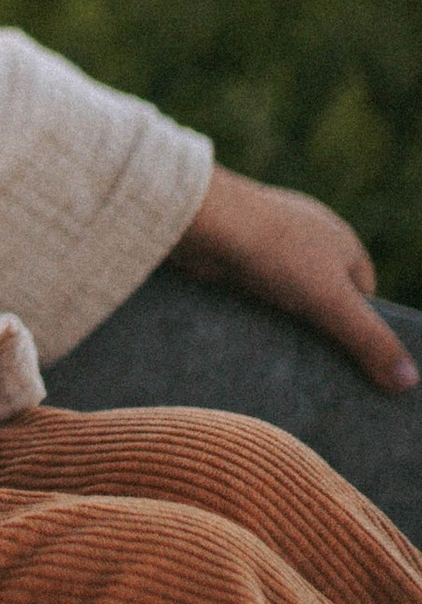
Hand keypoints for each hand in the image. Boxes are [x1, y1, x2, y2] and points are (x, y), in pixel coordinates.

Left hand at [169, 165, 416, 392]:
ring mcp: (268, 244)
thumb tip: (410, 381)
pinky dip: (253, 312)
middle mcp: (307, 238)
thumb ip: (371, 342)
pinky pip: (252, 290)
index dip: (362, 328)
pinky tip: (248, 338)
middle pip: (324, 295)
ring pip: (285, 295)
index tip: (358, 366)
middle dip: (321, 329)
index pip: (364, 294)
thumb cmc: (275, 253)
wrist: (202, 221)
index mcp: (341, 240)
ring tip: (282, 364)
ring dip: (284, 323)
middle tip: (319, 373)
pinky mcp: (234, 253)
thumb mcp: (332, 303)